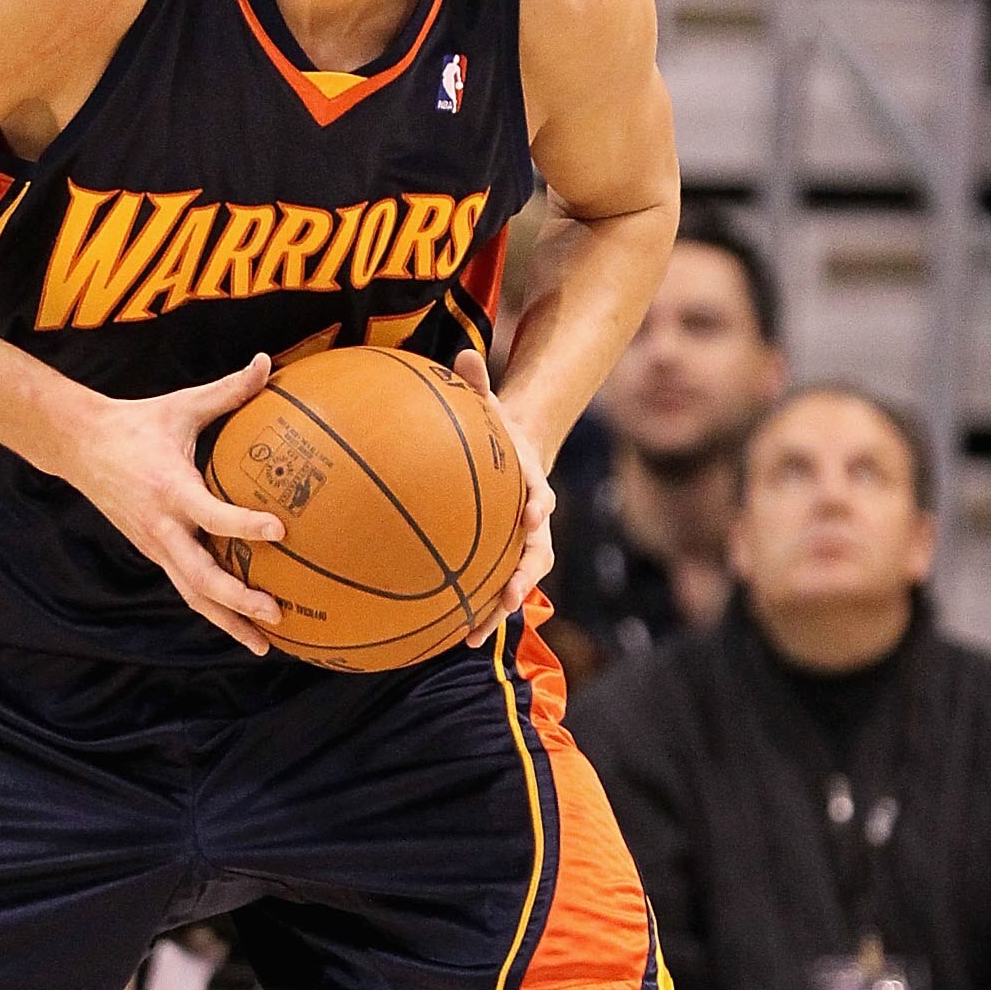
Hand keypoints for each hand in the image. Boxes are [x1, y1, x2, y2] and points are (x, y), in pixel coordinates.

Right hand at [61, 355, 285, 651]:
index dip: (244, 524)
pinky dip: (213, 610)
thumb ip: (229, 391)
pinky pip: (186, 587)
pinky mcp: (153, 553)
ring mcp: (155, 545)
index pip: (211, 514)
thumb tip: (266, 362)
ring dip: (227, 622)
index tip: (280, 531)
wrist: (79, 446)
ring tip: (263, 646)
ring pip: (192, 594)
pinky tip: (241, 625)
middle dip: (238, 600)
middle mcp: (161, 526)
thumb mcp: (183, 404)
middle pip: (200, 576)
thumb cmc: (138, 423)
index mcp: (171, 488)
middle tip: (276, 613)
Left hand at [453, 355, 554, 645]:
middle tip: (511, 595)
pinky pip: (491, 590)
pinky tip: (449, 636)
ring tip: (474, 634)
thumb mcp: (489, 406)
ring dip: (499, 609)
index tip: (533, 512)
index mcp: (532, 485)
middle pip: (537, 554)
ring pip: (517, 582)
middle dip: (524, 576)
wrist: (516, 458)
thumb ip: (478, 385)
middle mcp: (533, 523)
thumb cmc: (495, 432)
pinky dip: (476, 613)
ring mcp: (521, 547)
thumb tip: (463, 353)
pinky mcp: (503, 563)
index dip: (538, 505)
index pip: (541, 495)